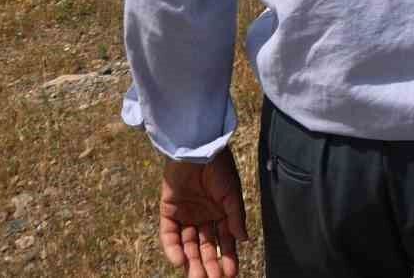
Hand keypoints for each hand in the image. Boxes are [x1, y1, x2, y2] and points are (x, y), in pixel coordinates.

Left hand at [159, 149, 247, 277]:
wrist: (197, 149)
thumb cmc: (219, 168)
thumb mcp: (232, 193)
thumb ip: (236, 217)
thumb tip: (244, 240)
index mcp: (221, 213)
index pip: (224, 241)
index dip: (227, 257)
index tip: (230, 273)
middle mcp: (204, 217)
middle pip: (205, 246)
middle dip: (209, 264)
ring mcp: (186, 215)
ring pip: (188, 244)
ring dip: (192, 261)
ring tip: (196, 277)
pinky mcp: (169, 211)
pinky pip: (170, 234)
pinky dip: (173, 248)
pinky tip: (179, 261)